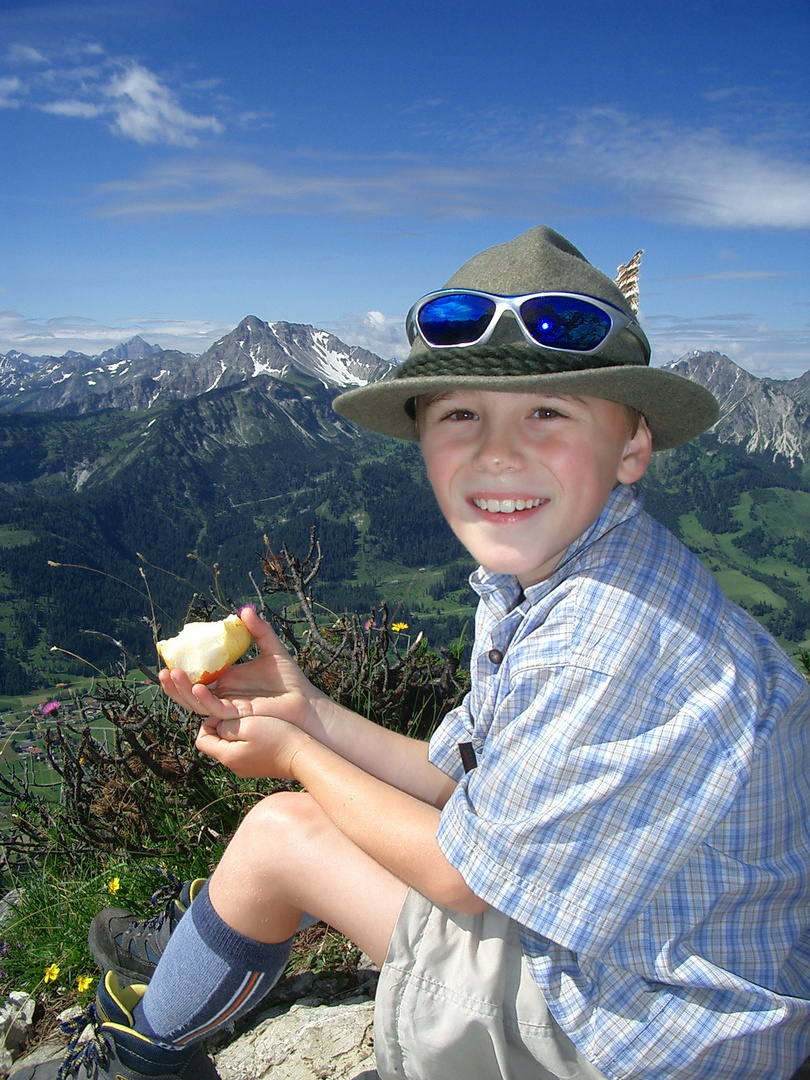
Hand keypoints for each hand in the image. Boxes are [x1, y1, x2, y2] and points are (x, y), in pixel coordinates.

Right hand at [158, 607, 320, 732]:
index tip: (168, 656)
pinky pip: (215, 709)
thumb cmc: (289, 679)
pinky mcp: (237, 716)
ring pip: (197, 702)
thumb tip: (244, 609)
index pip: (198, 675)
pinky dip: (204, 699)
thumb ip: (258, 630)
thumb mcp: (272, 648)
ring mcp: (228, 706)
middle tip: (161, 670)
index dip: (182, 669)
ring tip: (169, 676)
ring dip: (181, 691)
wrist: (304, 701)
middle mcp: (223, 694)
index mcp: (226, 680)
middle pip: (190, 691)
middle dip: (174, 684)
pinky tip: (198, 686)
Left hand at [195, 713, 309, 778]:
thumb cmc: (277, 738)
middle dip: (223, 726)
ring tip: (252, 721)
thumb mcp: (247, 725)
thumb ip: (226, 724)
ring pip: (231, 746)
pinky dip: (248, 739)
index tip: (226, 713)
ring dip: (237, 732)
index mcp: (227, 756)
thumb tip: (217, 724)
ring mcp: (246, 768)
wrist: (303, 756)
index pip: (202, 738)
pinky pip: (244, 751)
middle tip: (239, 714)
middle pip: (216, 743)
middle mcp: (233, 766)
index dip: (209, 722)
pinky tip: (262, 731)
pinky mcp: (258, 766)